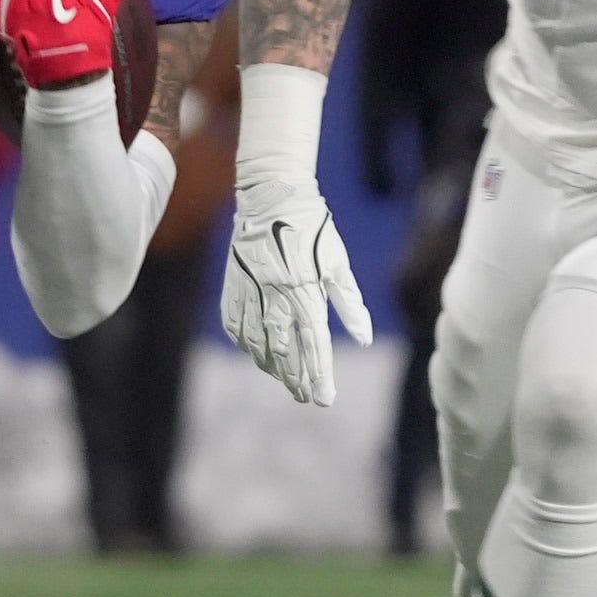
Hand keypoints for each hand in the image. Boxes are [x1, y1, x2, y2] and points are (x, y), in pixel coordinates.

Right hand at [221, 179, 370, 406]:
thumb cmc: (313, 230)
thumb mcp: (338, 263)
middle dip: (297, 379)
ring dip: (273, 368)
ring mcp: (250, 291)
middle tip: (307, 397)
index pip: (314, 344)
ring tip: (287, 382)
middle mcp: (275, 295)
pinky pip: (236, 327)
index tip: (325, 399)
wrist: (272, 197)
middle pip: (285, 350)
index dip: (320, 375)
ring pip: (257, 344)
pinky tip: (258, 356)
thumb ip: (350, 303)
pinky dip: (247, 346)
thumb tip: (364, 339)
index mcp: (304, 290)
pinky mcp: (233, 286)